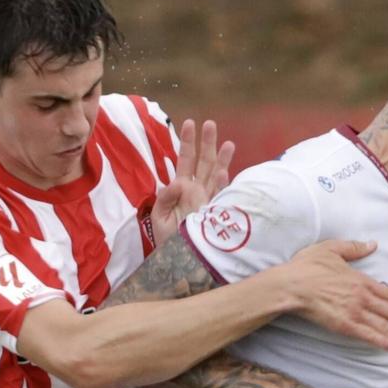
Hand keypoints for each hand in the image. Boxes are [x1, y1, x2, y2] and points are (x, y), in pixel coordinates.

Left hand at [147, 118, 234, 244]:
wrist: (177, 264)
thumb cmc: (167, 242)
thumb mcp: (158, 218)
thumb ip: (165, 198)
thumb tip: (179, 182)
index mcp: (181, 189)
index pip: (185, 161)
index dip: (188, 142)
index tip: (191, 123)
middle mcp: (196, 192)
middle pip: (203, 163)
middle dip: (207, 143)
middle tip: (210, 123)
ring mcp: (207, 202)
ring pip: (216, 176)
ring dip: (221, 160)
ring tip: (228, 142)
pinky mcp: (215, 215)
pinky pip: (221, 197)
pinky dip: (223, 184)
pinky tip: (225, 171)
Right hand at [279, 239, 387, 350]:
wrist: (292, 286)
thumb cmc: (307, 266)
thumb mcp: (331, 249)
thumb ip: (354, 247)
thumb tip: (372, 244)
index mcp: (361, 279)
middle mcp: (362, 296)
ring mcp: (354, 312)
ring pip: (382, 325)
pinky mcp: (344, 325)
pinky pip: (368, 335)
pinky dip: (382, 341)